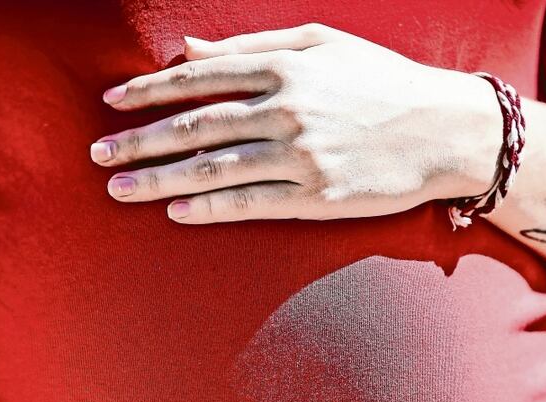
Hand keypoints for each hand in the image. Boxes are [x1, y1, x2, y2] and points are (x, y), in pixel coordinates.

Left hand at [89, 23, 501, 224]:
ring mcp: (302, 156)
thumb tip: (188, 50)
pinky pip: (251, 203)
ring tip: (119, 188)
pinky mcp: (318, 196)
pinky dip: (210, 208)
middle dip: (139, 140)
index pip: (199, 78)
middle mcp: (288, 110)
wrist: (448, 129)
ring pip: (214, 168)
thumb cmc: (383, 81)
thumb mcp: (322, 45)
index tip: (110, 103)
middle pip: (195, 125)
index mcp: (285, 67)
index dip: (149, 91)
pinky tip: (176, 212)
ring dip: (160, 180)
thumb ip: (253, 48)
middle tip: (96, 153)